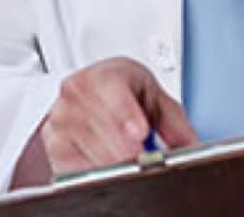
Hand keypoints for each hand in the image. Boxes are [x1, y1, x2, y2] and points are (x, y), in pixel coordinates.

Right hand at [15, 57, 199, 184]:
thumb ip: (174, 123)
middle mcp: (76, 93)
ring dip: (110, 160)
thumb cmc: (125, 95)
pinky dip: (95, 169)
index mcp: (104, 74)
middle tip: (140, 155)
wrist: (97, 97)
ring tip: (127, 159)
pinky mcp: (54, 146)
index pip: (108, 86)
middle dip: (122, 146)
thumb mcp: (155, 100)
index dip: (123, 111)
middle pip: (95, 123)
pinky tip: (107, 162)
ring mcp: (61, 120)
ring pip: (84, 147)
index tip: (140, 132)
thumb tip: (188, 147)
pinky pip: (74, 165)